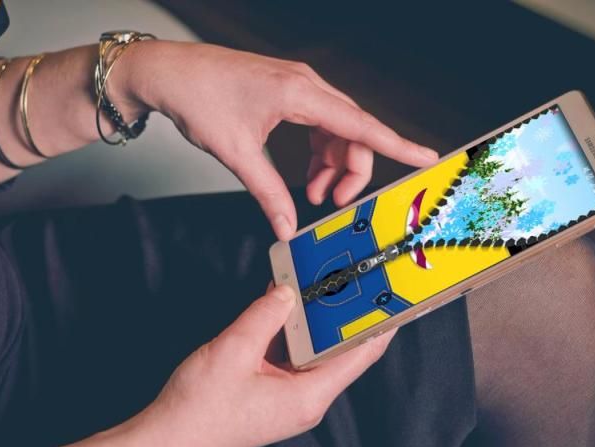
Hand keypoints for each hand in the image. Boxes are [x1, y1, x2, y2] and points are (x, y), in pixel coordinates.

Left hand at [123, 42, 438, 239]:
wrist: (167, 72)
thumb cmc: (198, 99)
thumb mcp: (236, 153)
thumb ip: (269, 193)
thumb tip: (288, 227)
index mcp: (300, 93)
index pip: (361, 124)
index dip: (397, 145)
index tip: (427, 157)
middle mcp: (306, 85)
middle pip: (353, 131)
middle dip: (351, 170)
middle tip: (333, 203)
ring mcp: (298, 86)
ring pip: (337, 129)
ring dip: (332, 164)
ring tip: (313, 194)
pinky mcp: (287, 92)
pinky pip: (318, 125)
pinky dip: (318, 153)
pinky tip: (306, 175)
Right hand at [129, 285, 395, 446]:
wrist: (167, 438)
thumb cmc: (199, 409)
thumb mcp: (233, 351)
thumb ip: (264, 315)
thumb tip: (287, 290)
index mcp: (308, 395)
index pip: (360, 355)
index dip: (379, 324)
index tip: (391, 295)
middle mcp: (306, 399)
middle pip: (340, 351)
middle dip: (346, 314)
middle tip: (353, 278)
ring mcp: (290, 397)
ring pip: (315, 351)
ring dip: (315, 320)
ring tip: (320, 284)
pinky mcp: (273, 392)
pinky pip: (292, 356)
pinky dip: (292, 331)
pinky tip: (284, 305)